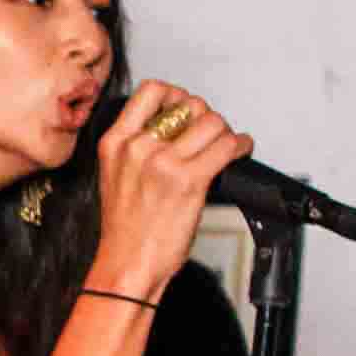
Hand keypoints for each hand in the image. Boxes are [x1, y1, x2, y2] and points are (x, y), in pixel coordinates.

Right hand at [88, 79, 253, 302]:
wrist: (126, 265)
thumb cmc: (125, 230)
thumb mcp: (116, 177)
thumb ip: (137, 149)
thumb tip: (174, 129)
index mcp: (115, 143)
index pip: (151, 91)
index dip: (176, 94)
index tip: (184, 108)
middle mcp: (137, 148)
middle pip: (188, 104)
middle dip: (205, 117)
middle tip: (209, 134)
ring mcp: (163, 163)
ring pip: (213, 122)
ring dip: (226, 133)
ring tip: (226, 145)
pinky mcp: (189, 181)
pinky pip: (227, 147)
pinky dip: (241, 146)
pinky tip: (239, 152)